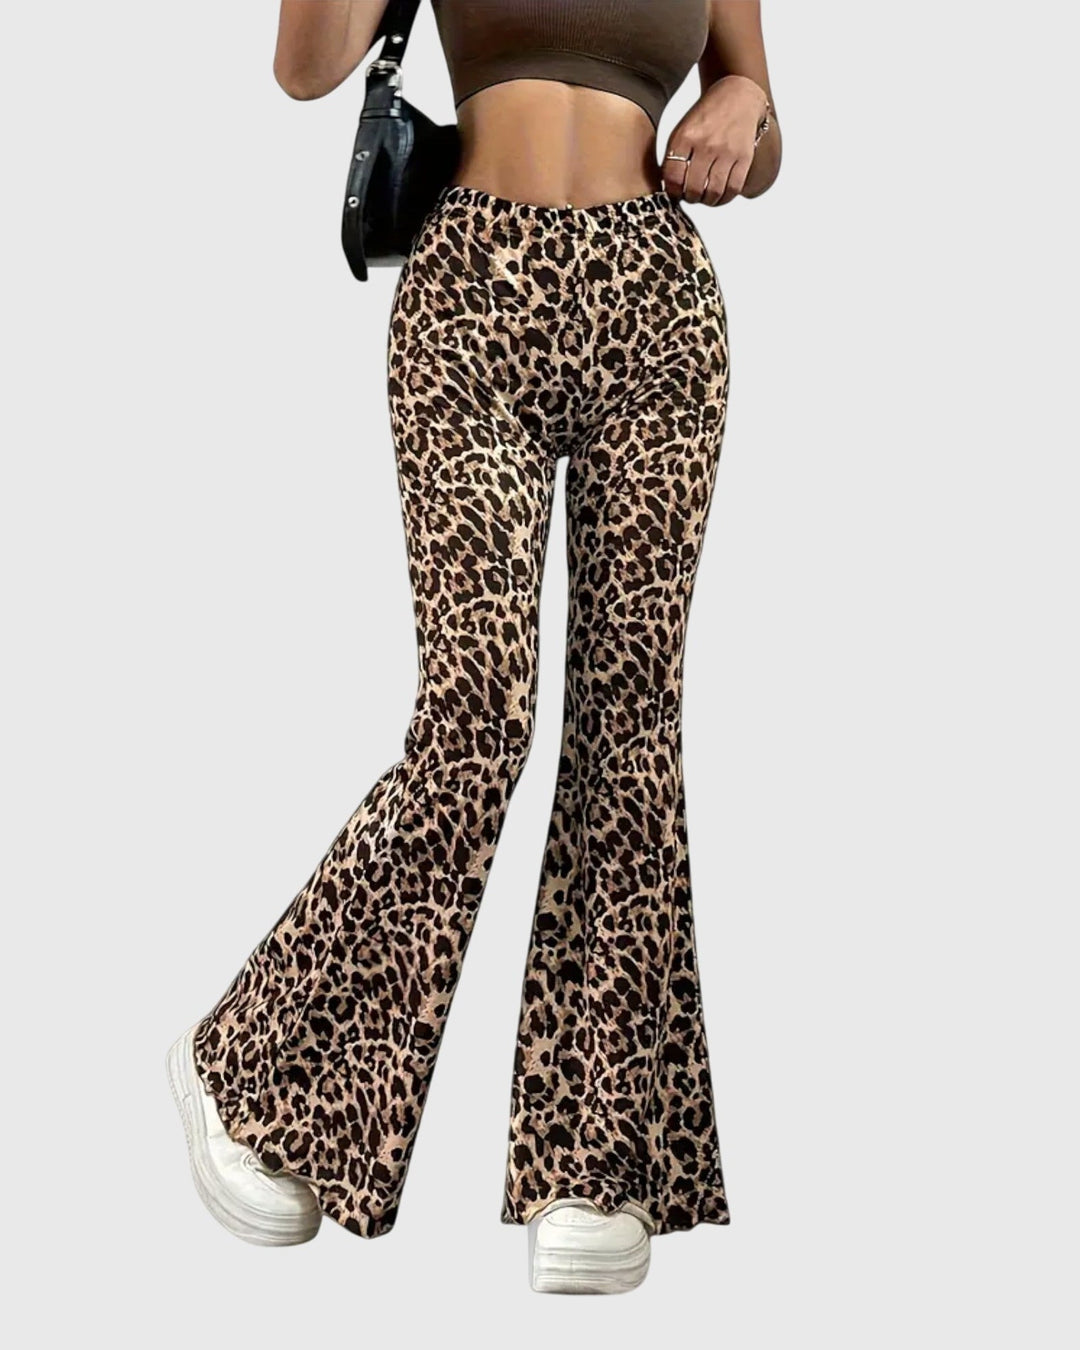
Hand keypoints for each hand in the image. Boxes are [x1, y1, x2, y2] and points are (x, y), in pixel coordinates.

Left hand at [662, 74, 769, 205]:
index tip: (675, 192)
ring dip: (708, 201)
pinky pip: (733, 188)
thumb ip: (674, 157)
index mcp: (685, 137)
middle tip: (691, 196)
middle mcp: (706, 145)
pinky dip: (725, 198)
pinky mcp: (744, 157)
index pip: (673, 177)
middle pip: (694, 189)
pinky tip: (720, 195)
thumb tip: (670, 189)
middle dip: (690, 198)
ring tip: (705, 197)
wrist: (737, 96)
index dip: (672, 191)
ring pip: (714, 193)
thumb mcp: (682, 130)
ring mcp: (726, 151)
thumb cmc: (705, 117)